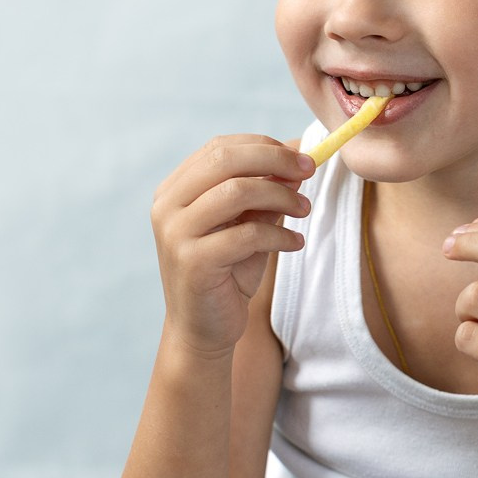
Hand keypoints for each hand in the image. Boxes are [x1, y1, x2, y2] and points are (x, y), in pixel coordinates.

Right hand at [150, 134, 312, 356]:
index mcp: (175, 190)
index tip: (302, 157)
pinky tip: (294, 243)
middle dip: (274, 160)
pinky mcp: (193, 262)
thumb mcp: (248, 225)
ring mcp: (175, 233)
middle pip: (225, 161)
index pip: (220, 148)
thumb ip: (264, 194)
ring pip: (236, 192)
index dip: (264, 146)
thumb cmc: (227, 273)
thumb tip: (298, 162)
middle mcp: (167, 206)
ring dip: (280, 196)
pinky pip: (246, 234)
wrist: (203, 330)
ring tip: (305, 209)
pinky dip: (279, 235)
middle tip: (309, 172)